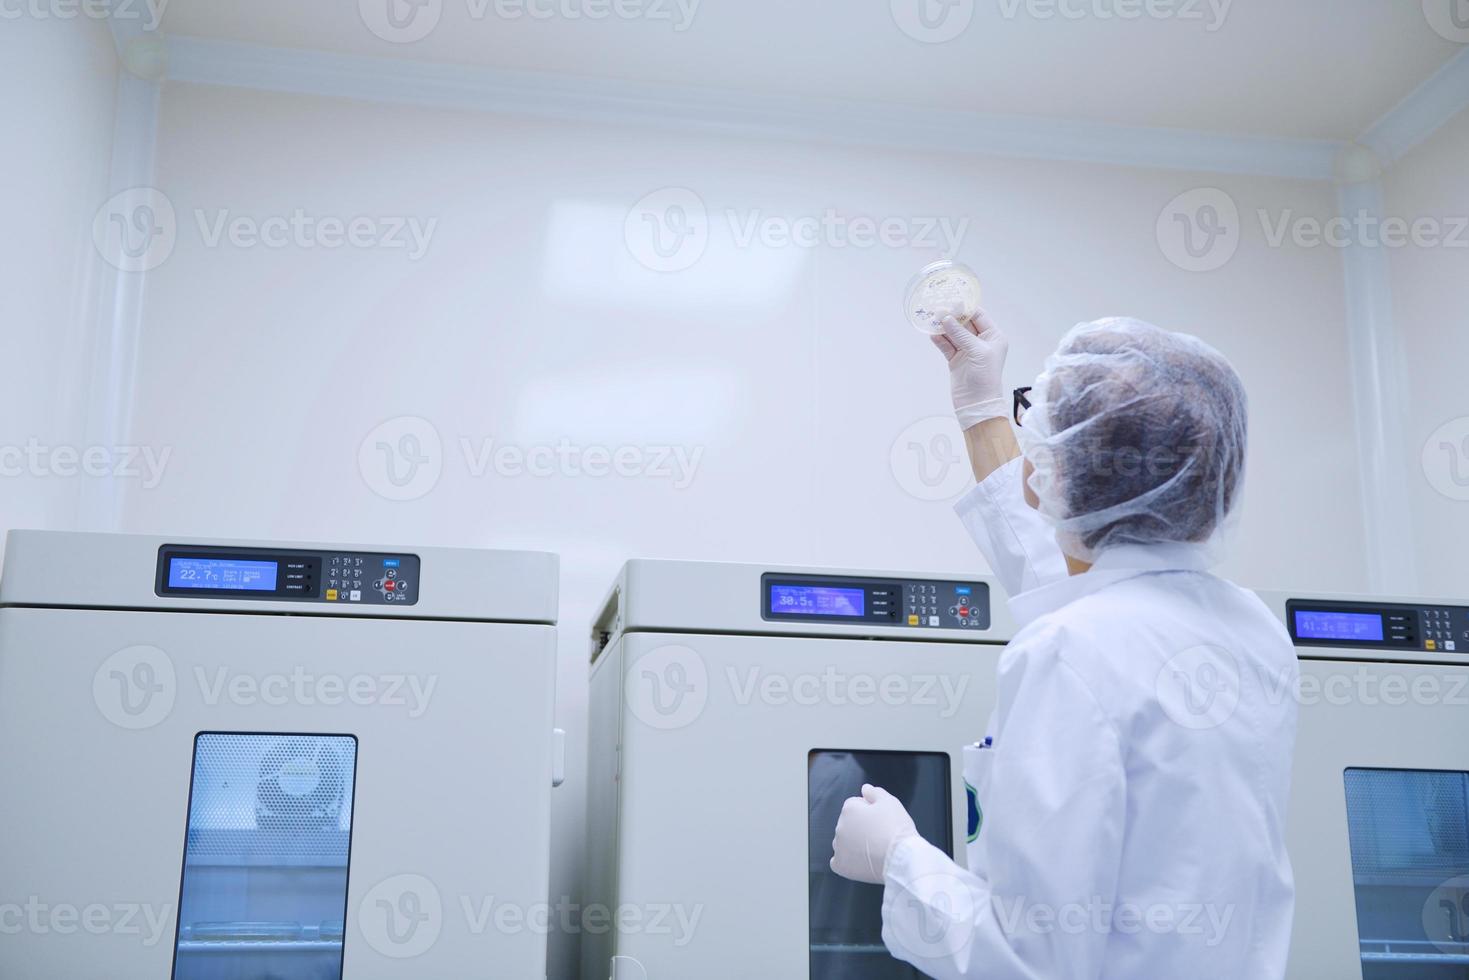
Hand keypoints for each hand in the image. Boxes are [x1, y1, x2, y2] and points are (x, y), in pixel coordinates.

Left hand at [830, 784, 918, 883]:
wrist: (901, 859)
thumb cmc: (896, 828)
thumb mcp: (890, 802)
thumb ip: (875, 793)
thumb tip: (865, 788)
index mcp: (849, 809)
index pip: (855, 805)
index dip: (870, 811)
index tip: (882, 820)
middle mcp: (840, 826)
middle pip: (849, 824)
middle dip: (861, 827)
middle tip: (880, 836)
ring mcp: (839, 847)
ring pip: (843, 842)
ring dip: (853, 844)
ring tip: (873, 850)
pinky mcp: (841, 865)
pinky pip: (838, 861)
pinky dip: (847, 862)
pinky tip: (860, 862)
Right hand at [932, 309, 1009, 428]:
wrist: (977, 403)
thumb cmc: (985, 376)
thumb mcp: (977, 351)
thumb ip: (960, 334)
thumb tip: (945, 317)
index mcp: (993, 337)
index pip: (979, 316)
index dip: (966, 308)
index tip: (952, 301)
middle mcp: (981, 342)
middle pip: (964, 323)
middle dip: (952, 316)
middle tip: (938, 308)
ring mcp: (967, 351)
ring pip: (953, 334)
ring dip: (943, 327)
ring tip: (931, 319)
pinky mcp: (956, 360)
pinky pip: (946, 346)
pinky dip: (939, 340)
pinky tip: (932, 334)